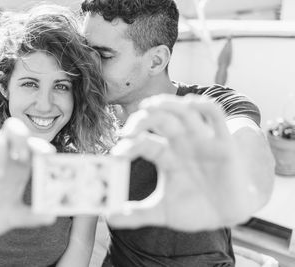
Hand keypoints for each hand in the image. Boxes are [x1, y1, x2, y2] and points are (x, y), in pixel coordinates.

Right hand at [0, 118, 55, 236]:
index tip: (48, 155)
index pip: (34, 146)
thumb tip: (51, 217)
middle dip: (20, 137)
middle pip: (14, 129)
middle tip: (22, 156)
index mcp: (21, 165)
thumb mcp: (13, 216)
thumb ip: (30, 216)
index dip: (41, 146)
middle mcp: (5, 156)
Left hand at [108, 94, 254, 229]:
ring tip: (148, 107)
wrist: (226, 216)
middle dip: (141, 121)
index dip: (129, 146)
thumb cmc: (194, 208)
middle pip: (159, 121)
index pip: (143, 142)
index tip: (116, 156)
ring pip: (183, 113)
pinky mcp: (223, 143)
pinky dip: (204, 106)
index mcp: (165, 156)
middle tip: (126, 131)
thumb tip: (109, 217)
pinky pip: (215, 116)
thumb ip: (136, 214)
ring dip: (167, 105)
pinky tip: (190, 103)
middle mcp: (180, 143)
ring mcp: (201, 140)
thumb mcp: (162, 212)